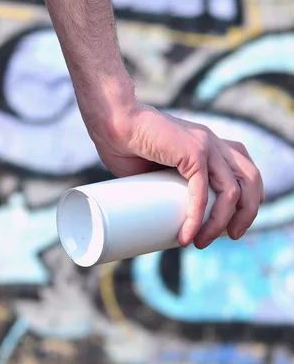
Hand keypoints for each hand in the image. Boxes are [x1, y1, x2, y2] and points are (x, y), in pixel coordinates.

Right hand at [85, 99, 263, 249]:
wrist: (112, 122)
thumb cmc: (125, 144)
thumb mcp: (154, 167)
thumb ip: (164, 184)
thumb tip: (160, 215)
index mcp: (205, 142)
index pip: (242, 164)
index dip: (250, 191)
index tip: (238, 217)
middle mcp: (211, 141)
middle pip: (250, 177)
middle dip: (248, 211)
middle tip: (232, 235)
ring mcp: (205, 144)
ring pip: (233, 190)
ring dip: (222, 222)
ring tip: (203, 242)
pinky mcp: (193, 151)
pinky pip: (203, 191)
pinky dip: (197, 217)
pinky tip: (188, 234)